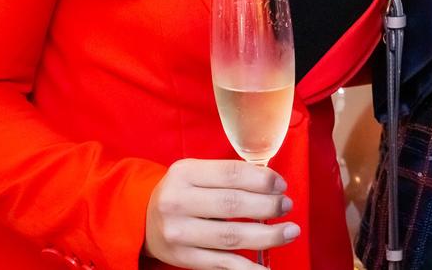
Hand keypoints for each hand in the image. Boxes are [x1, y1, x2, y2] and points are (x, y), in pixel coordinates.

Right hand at [144, 158, 298, 268]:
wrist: (143, 219)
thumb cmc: (181, 191)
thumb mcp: (195, 172)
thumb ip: (227, 174)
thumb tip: (271, 182)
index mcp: (184, 173)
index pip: (231, 174)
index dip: (262, 180)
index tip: (281, 185)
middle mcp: (177, 202)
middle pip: (233, 205)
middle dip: (267, 206)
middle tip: (286, 206)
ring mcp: (179, 233)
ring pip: (231, 237)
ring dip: (267, 236)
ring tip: (289, 232)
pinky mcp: (184, 258)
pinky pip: (222, 265)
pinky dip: (248, 268)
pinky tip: (267, 268)